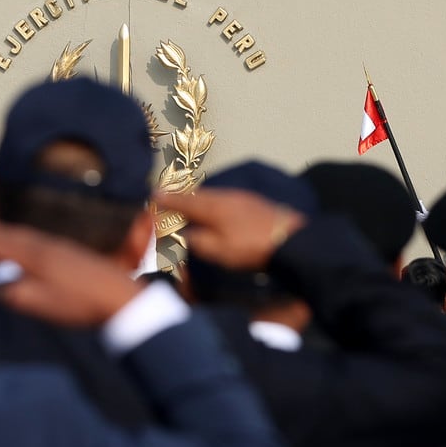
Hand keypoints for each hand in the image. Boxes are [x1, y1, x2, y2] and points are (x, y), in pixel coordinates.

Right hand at [0, 214, 144, 325]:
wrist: (122, 298)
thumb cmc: (81, 304)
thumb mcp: (43, 304)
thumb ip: (15, 294)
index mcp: (35, 257)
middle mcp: (45, 246)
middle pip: (9, 234)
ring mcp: (61, 248)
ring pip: (24, 236)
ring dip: (3, 233)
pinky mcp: (72, 254)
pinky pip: (37, 241)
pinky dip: (21, 240)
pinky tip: (26, 247)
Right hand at [172, 185, 305, 269]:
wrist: (291, 240)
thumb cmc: (251, 248)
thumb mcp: (218, 251)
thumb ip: (197, 242)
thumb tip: (182, 235)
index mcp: (213, 208)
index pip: (184, 202)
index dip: (168, 200)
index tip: (154, 196)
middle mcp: (224, 197)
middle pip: (197, 194)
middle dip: (181, 195)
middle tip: (167, 196)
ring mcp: (241, 197)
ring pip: (212, 194)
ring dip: (197, 197)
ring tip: (188, 200)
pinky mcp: (253, 202)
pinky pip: (225, 196)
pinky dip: (213, 199)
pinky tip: (216, 205)